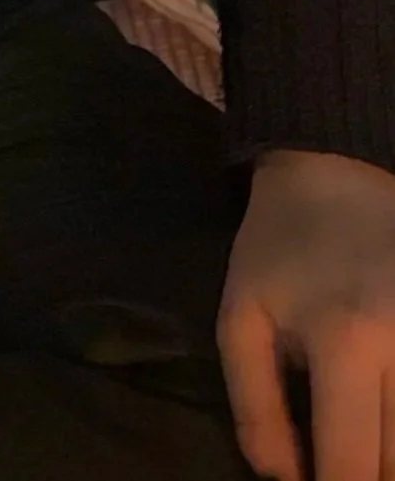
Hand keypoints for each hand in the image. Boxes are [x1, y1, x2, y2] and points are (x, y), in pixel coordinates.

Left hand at [220, 147, 394, 480]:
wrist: (337, 171)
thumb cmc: (281, 248)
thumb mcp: (241, 318)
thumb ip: (256, 407)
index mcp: (346, 342)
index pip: (353, 462)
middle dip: (370, 478)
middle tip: (339, 462)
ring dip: (393, 455)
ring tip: (362, 443)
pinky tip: (385, 415)